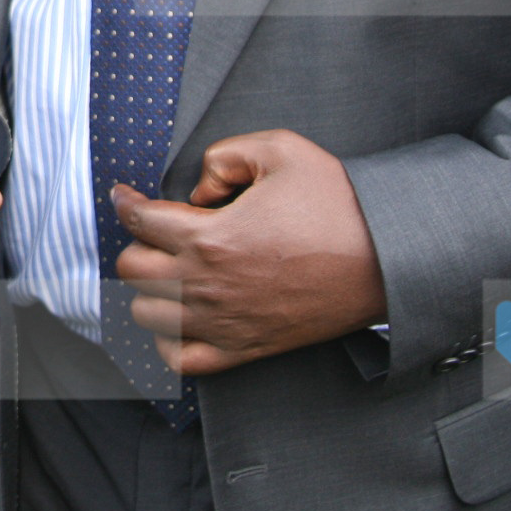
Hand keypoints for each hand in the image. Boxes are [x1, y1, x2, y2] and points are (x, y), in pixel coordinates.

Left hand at [113, 129, 386, 375]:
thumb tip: (199, 189)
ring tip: (169, 273)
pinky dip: (167, 343)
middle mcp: (206, 283)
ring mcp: (223, 321)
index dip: (126, 203)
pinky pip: (181, 360)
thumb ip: (225, 157)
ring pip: (146, 315)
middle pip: (131, 270)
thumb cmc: (337, 204)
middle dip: (138, 245)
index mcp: (209, 235)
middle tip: (159, 234)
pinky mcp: (244, 349)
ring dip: (149, 291)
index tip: (126, 196)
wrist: (384, 259)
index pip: (139, 221)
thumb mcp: (281, 150)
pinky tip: (177, 322)